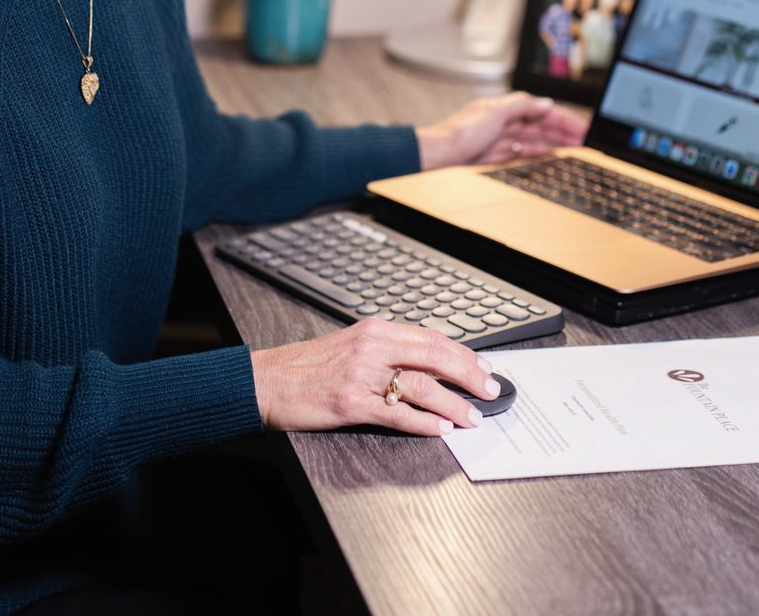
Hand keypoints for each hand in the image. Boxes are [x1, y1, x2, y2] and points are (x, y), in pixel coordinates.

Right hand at [251, 319, 501, 435]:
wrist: (267, 381)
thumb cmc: (307, 367)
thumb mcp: (351, 345)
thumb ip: (388, 349)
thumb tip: (430, 361)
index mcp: (374, 329)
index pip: (432, 338)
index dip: (464, 354)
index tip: (484, 368)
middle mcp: (372, 347)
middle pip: (435, 357)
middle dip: (469, 375)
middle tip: (491, 390)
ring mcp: (362, 375)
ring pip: (422, 386)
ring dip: (454, 404)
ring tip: (473, 417)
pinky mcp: (351, 403)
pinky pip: (398, 414)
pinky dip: (425, 424)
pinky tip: (442, 430)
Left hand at [415, 91, 587, 170]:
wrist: (436, 156)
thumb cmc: (458, 133)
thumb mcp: (494, 113)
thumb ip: (521, 106)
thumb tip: (545, 103)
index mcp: (505, 108)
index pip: (541, 111)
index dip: (563, 118)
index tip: (581, 127)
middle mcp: (503, 121)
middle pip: (540, 126)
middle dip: (563, 131)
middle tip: (584, 140)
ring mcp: (499, 139)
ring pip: (534, 140)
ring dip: (554, 143)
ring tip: (572, 150)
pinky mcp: (494, 155)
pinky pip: (523, 153)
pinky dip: (538, 154)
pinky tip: (548, 157)